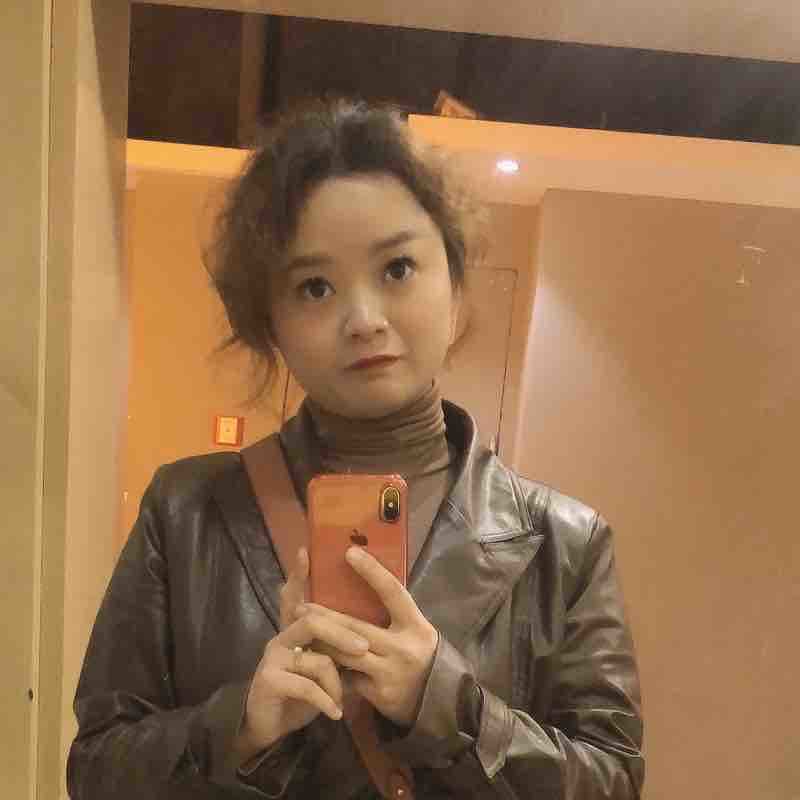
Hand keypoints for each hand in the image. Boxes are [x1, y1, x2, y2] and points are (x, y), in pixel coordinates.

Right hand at [237, 548, 369, 761]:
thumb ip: (334, 650)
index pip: (296, 596)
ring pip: (316, 658)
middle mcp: (281, 637)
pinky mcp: (269, 680)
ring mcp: (273, 657)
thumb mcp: (321, 669)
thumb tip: (368, 637)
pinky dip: (326, 701)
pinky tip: (334, 713)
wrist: (269, 727)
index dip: (299, 574)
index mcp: (294, 630)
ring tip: (343, 698)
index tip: (306, 551)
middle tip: (363, 648)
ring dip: (336, 682)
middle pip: (313, 621)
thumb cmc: (301, 694)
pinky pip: (308, 685)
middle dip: (342, 634)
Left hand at [300, 546, 438, 726]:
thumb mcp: (415, 629)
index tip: (349, 553)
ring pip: (346, 654)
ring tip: (300, 631)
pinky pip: (349, 679)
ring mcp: (390, 672)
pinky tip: (314, 662)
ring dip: (322, 642)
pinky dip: (333, 669)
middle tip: (301, 606)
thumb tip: (364, 581)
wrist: (438, 701)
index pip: (392, 591)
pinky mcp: (379, 695)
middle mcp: (403, 647)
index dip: (372, 571)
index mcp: (415, 624)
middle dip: (326, 617)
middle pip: (356, 628)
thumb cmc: (421, 654)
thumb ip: (393, 613)